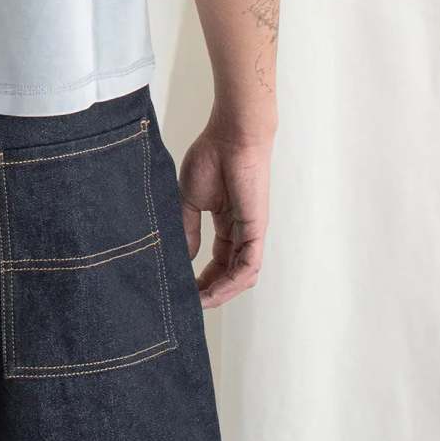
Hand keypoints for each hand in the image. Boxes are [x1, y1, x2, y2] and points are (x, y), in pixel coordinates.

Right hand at [177, 123, 272, 308]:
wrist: (230, 136)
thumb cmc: (212, 157)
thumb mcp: (190, 199)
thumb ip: (188, 229)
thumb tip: (184, 257)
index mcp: (226, 222)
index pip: (217, 260)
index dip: (202, 278)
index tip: (183, 290)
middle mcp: (241, 232)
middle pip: (228, 272)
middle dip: (210, 291)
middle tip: (189, 304)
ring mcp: (250, 233)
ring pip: (240, 276)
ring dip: (221, 293)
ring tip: (198, 302)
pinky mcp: (256, 231)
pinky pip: (248, 266)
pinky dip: (231, 283)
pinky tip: (212, 291)